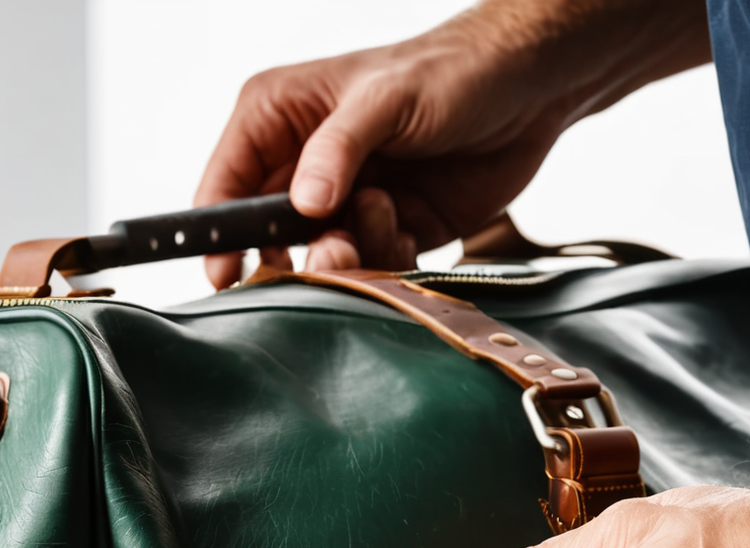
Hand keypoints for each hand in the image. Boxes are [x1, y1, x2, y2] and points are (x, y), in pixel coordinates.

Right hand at [196, 0, 709, 284]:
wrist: (528, 95)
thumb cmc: (450, 74)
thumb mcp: (385, 99)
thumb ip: (337, 149)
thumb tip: (301, 203)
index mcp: (281, 116)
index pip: (227, 179)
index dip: (221, 229)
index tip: (225, 272)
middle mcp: (306, 164)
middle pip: (270, 234)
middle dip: (298, 252)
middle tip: (334, 249)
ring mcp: (346, 202)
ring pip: (320, 259)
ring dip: (350, 257)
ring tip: (386, 217)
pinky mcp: (385, 232)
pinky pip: (367, 269)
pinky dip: (387, 262)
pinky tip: (410, 224)